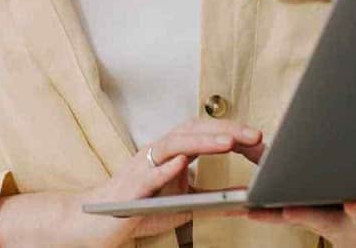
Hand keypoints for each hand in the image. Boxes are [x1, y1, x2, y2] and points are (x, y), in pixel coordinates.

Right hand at [0, 117, 264, 247]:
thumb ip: (211, 196)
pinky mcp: (129, 188)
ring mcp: (141, 167)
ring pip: (172, 145)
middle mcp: (157, 152)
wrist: (97, 224)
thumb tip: (246, 196)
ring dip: (202, 142)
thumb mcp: (184, 203)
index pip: (204, 133)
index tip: (259, 138)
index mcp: (171, 153)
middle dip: (224, 131)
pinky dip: (164, 167)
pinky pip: (147, 175)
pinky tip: (182, 163)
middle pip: (192, 131)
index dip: (231, 132)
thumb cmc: (139, 209)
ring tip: (227, 142)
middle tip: (254, 136)